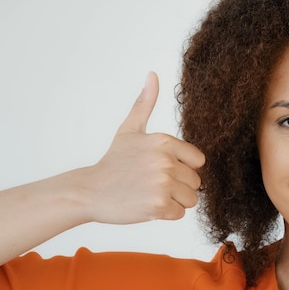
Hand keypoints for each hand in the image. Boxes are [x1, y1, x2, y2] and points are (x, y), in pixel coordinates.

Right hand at [82, 72, 204, 223]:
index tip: (162, 169)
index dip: (184, 168)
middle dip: (178, 187)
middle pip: (196, 182)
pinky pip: (180, 214)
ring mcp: (162, 184)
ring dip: (174, 201)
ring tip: (151, 194)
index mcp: (164, 141)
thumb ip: (145, 104)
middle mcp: (166, 161)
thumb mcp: (130, 130)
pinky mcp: (158, 206)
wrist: (89, 191)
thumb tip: (152, 74)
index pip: (199, 161)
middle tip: (153, 184)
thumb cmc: (113, 162)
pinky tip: (147, 206)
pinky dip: (166, 214)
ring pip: (191, 199)